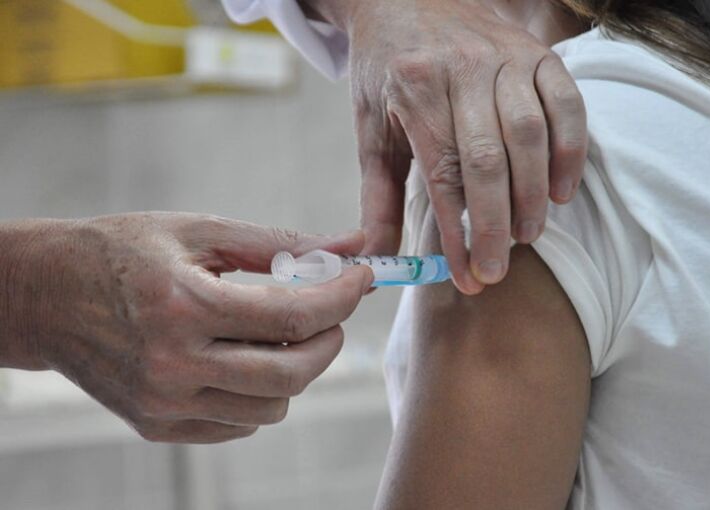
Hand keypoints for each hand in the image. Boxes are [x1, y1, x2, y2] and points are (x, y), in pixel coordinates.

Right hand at [0, 214, 372, 443]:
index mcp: (182, 305)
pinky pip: (240, 424)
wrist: (46, 295)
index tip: (361, 278)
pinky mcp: (158, 425)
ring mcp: (163, 403)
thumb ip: (278, 242)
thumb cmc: (123, 251)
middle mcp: (172, 364)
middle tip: (332, 312)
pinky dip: (260, 394)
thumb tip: (350, 243)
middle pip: (290, 374)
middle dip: (330, 341)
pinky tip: (246, 358)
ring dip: (296, 369)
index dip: (340, 297)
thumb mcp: (199, 231)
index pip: (290, 315)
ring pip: (271, 407)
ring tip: (280, 332)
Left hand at [303, 0, 587, 292]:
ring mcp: (506, 57)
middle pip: (489, 161)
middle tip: (497, 270)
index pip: (442, 175)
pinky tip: (559, 192)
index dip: (457, 233)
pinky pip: (566, 104)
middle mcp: (463, 69)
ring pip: (531, 136)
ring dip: (532, 195)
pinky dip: (570, 152)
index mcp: (415, 89)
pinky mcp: (537, 52)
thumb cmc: (386, 73)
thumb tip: (372, 258)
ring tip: (526, 237)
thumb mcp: (371, 133)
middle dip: (495, 226)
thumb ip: (375, 199)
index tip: (467, 277)